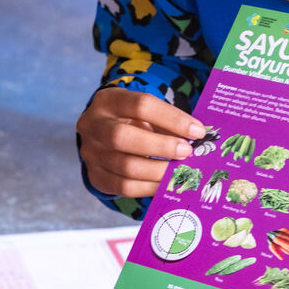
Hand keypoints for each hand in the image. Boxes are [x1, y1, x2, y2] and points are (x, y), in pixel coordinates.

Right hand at [76, 88, 204, 197]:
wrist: (104, 137)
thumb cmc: (132, 122)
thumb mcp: (145, 113)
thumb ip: (167, 123)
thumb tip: (197, 138)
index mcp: (108, 101)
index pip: (141, 105)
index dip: (172, 119)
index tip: (197, 131)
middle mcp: (93, 125)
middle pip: (122, 137)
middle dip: (161, 146)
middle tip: (187, 152)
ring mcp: (91, 153)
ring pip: (125, 166)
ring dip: (159, 171)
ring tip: (179, 171)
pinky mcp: (96, 176)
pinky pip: (124, 187)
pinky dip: (149, 187)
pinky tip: (166, 184)